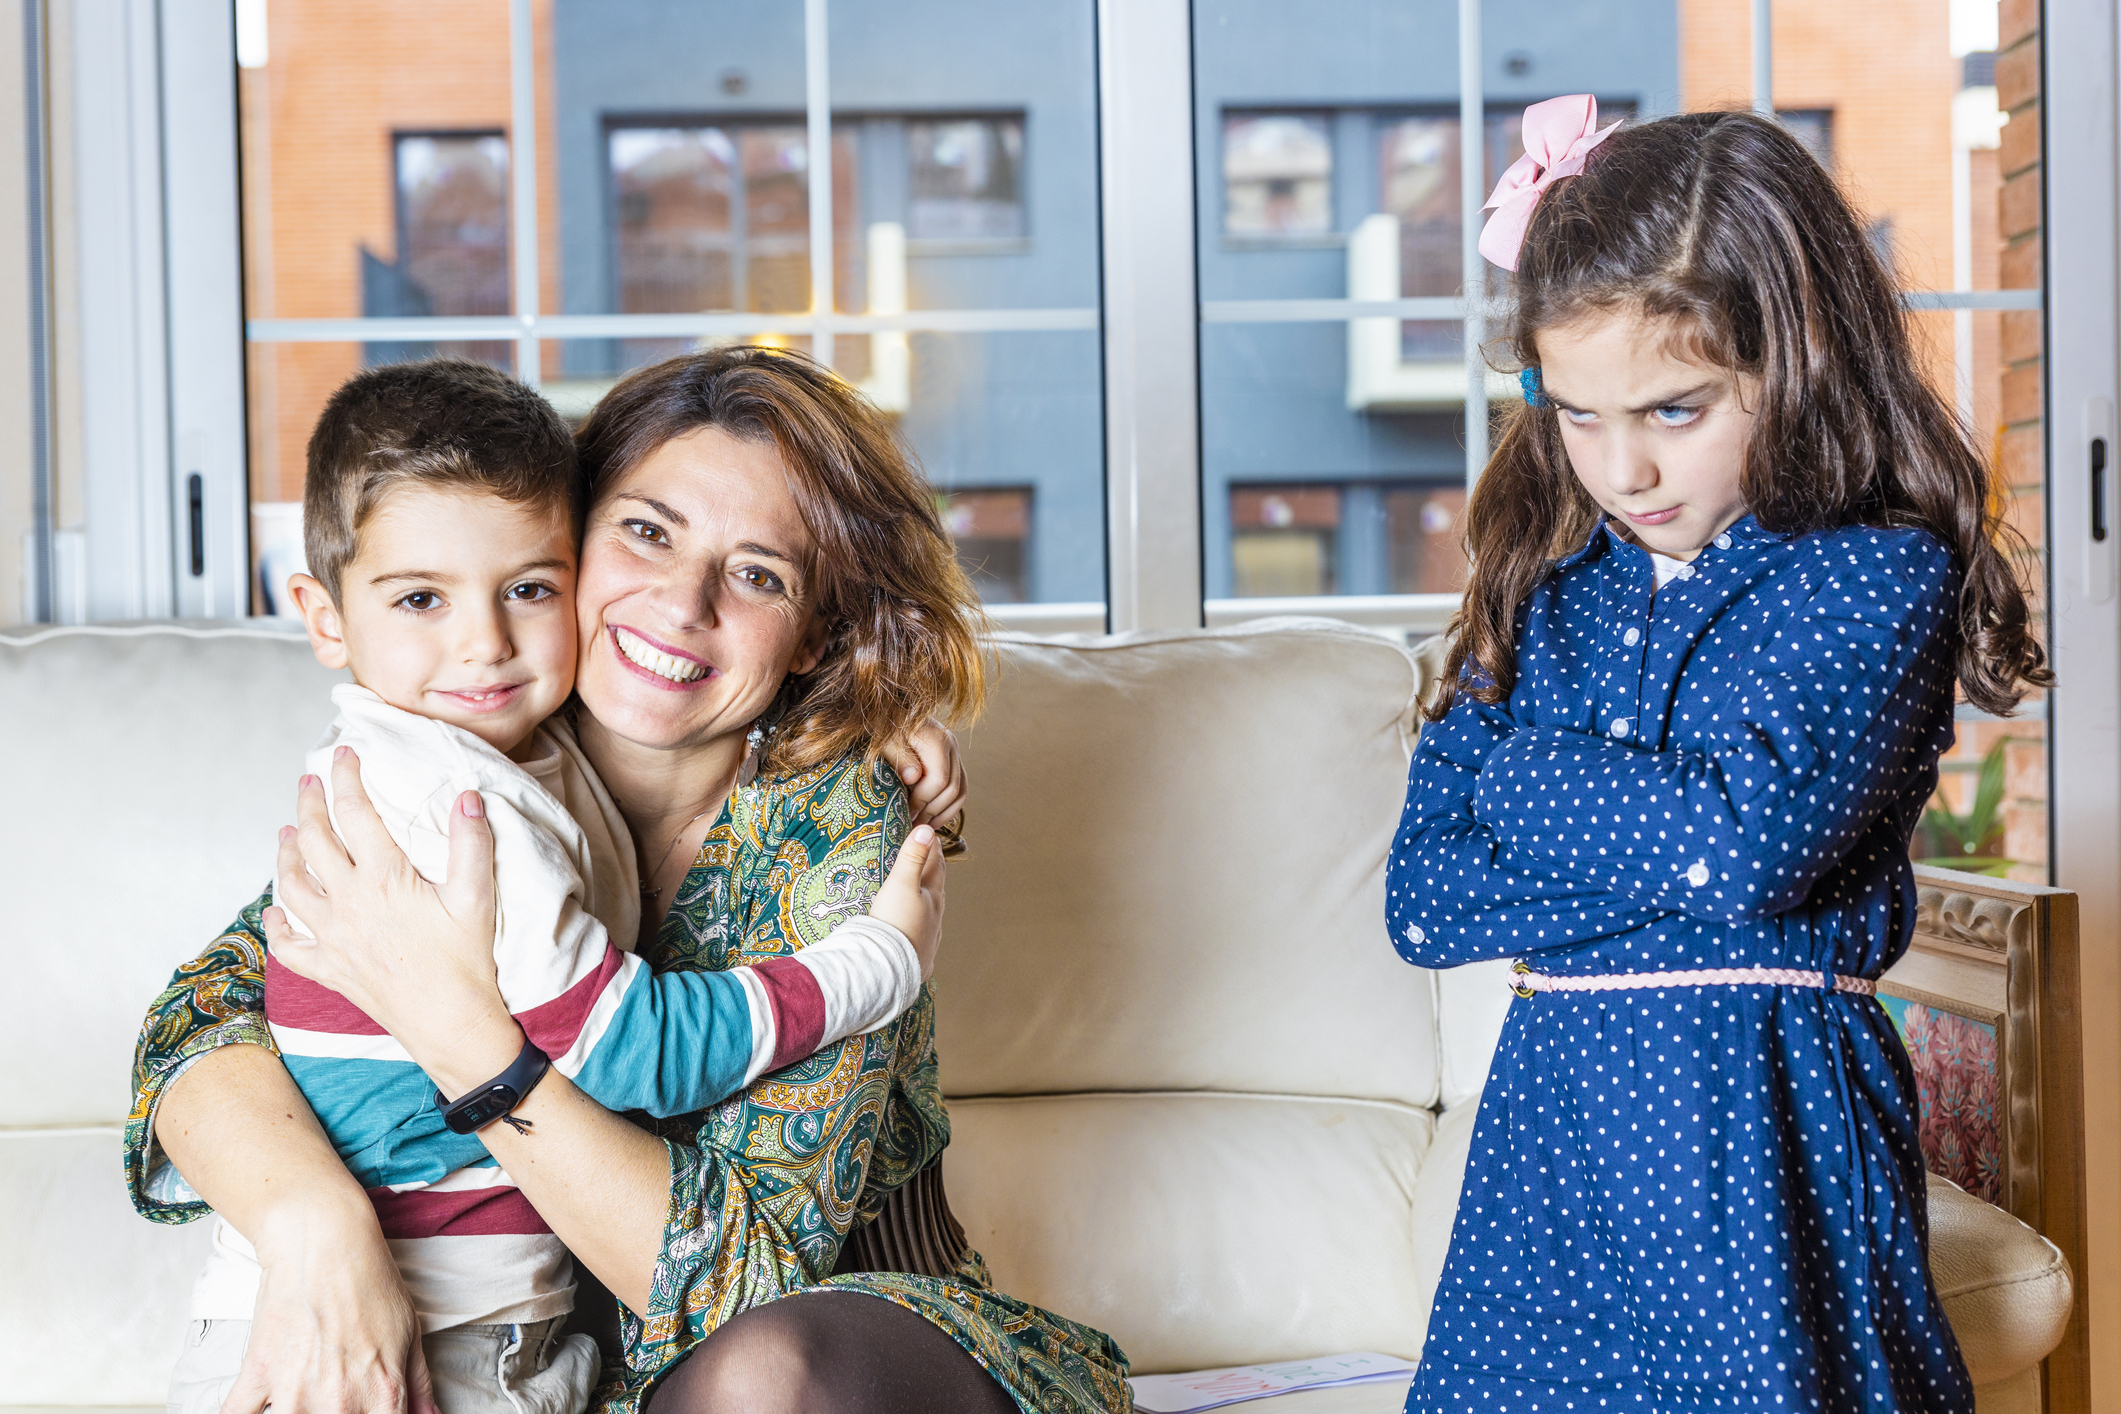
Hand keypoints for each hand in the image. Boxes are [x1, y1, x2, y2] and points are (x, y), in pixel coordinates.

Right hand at [224, 1197, 438, 1413]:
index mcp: (384, 1396)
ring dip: (295, 1413)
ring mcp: (294, 1393)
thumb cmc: (372, 1282)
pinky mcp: (257, 1375)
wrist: (326, 1241)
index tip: (369, 1410)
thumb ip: (419, 1386)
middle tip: (334, 1396)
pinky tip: (260, 1403)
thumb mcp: (411, 1333)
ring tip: (302, 1396)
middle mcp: (339, 1404)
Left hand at [262, 749, 519, 1092]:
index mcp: (383, 879)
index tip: (343, 754)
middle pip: (313, 841)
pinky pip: (288, 945)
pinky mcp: (328, 969)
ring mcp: (332, 938)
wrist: (449, 1023)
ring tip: (288, 832)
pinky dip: (278, 924)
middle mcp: (348, 903)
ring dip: (286, 853)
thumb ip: (472, 842)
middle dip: (308, 805)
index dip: (347, 778)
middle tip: (309, 782)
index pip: (355, 814)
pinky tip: (278, 908)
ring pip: (292, 885)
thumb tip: (467, 794)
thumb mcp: (477, 897)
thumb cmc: (467, 961)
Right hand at [868, 824, 944, 979]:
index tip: (931, 835)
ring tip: (924, 895)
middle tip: (930, 859)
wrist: (888, 966)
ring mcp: (929, 939)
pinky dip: (921, 932)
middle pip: (937, 889)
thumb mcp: (901, 884)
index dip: (933, 849)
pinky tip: (917, 936)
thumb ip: (912, 857)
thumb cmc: (894, 922)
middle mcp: (935, 917)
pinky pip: (923, 941)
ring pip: (933, 915)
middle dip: (934, 872)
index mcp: (932, 897)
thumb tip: (927, 830)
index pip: (936, 866)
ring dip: (929, 902)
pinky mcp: (919, 957)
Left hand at [882, 719, 966, 828]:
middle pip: (952, 788)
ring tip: (923, 826)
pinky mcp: (952, 760)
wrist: (887, 711)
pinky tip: (933, 818)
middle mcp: (951, 744)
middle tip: (912, 824)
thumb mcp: (883, 740)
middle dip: (932, 810)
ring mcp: (954, 752)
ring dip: (943, 813)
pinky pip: (960, 787)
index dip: (923, 801)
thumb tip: (914, 778)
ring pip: (961, 791)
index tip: (905, 812)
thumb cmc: (881, 726)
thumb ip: (898, 757)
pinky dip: (949, 806)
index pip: (939, 780)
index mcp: (936, 738)